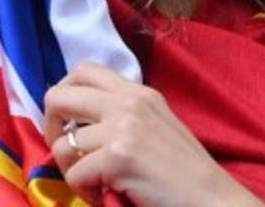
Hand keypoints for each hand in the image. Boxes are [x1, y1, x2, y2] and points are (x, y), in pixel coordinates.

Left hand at [43, 63, 264, 206]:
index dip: (64, 95)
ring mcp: (122, 127)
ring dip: (72, 170)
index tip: (69, 123)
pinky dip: (86, 192)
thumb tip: (78, 122)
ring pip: (63, 144)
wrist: (214, 200)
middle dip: (51, 127)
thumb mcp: (156, 126)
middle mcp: (129, 101)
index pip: (83, 71)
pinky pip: (76, 175)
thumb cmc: (185, 172)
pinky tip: (107, 197)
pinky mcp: (118, 157)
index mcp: (138, 92)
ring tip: (96, 184)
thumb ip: (122, 115)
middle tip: (67, 154)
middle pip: (59, 95)